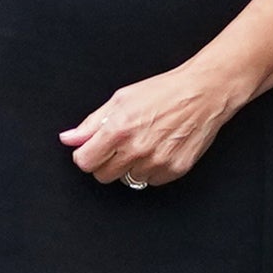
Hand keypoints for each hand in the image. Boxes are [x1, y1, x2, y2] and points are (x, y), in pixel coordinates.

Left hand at [63, 62, 242, 190]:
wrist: (204, 92)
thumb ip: (91, 123)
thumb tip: (69, 138)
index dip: (87, 155)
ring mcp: (156, 161)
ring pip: (128, 180)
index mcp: (118, 129)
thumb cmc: (164, 91)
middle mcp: (136, 148)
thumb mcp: (122, 99)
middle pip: (103, 175)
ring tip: (145, 144)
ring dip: (132, 166)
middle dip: (107, 162)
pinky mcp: (174, 169)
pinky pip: (151, 181)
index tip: (95, 149)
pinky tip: (160, 150)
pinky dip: (152, 169)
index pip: (85, 162)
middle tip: (121, 145)